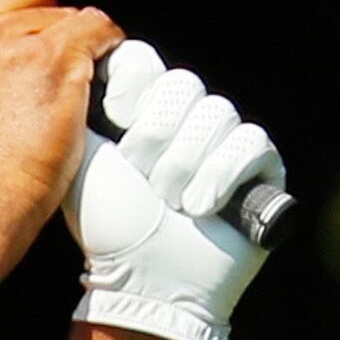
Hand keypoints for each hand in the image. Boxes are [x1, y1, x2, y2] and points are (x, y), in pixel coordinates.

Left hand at [63, 40, 283, 339]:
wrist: (145, 278)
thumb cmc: (109, 224)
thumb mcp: (83, 160)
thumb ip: (79, 108)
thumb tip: (76, 60)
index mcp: (142, 113)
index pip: (147, 63)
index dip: (135, 81)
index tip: (117, 113)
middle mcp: (186, 122)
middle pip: (183, 84)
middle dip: (156, 131)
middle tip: (140, 175)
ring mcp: (227, 143)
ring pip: (218, 111)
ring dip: (185, 160)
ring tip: (168, 202)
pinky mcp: (263, 170)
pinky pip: (252, 141)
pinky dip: (222, 172)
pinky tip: (201, 205)